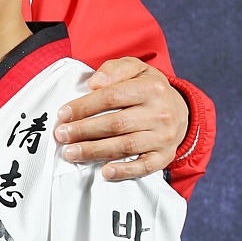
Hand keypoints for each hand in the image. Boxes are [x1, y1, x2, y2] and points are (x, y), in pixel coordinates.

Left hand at [54, 60, 188, 180]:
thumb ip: (115, 69)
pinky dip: (124, 170)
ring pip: (126, 146)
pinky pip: (144, 166)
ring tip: (71, 153)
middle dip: (84, 130)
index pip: (111, 97)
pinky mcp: (165, 156)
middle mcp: (160, 113)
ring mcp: (164, 137)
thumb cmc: (147, 88)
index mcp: (152, 88)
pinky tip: (104, 171)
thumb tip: (94, 82)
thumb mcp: (135, 69)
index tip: (63, 114)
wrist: (180, 111)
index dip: (84, 106)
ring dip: (95, 151)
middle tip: (61, 135)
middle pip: (116, 124)